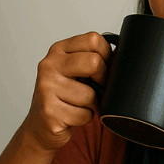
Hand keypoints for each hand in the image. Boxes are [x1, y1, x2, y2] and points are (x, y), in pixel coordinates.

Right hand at [22, 31, 112, 151]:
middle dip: (103, 80)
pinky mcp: (49, 111)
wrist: (41, 124)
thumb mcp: (75, 71)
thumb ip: (92, 59)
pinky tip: (72, 116)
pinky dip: (85, 118)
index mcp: (59, 50)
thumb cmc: (65, 95)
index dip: (107, 55)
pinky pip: (84, 115)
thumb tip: (122, 56)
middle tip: (97, 88)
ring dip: (92, 104)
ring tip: (79, 104)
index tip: (104, 67)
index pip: (93, 39)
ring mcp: (46, 88)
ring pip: (90, 95)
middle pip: (94, 62)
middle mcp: (49, 65)